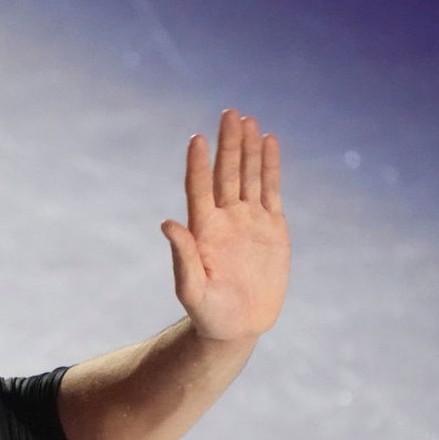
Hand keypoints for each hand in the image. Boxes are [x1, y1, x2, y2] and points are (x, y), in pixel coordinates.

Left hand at [161, 109, 289, 343]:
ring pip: (249, 176)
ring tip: (247, 119)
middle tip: (229, 113)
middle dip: (228, 144)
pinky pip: (271, 190)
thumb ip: (182, 256)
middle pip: (226, 174)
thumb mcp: (192, 289)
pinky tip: (269, 141)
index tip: (197, 139)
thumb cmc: (209, 313)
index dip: (198, 164)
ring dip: (248, 148)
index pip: (199, 188)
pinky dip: (270, 166)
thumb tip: (166, 223)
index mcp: (203, 231)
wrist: (238, 327)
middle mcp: (225, 219)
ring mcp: (249, 220)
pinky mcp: (272, 227)